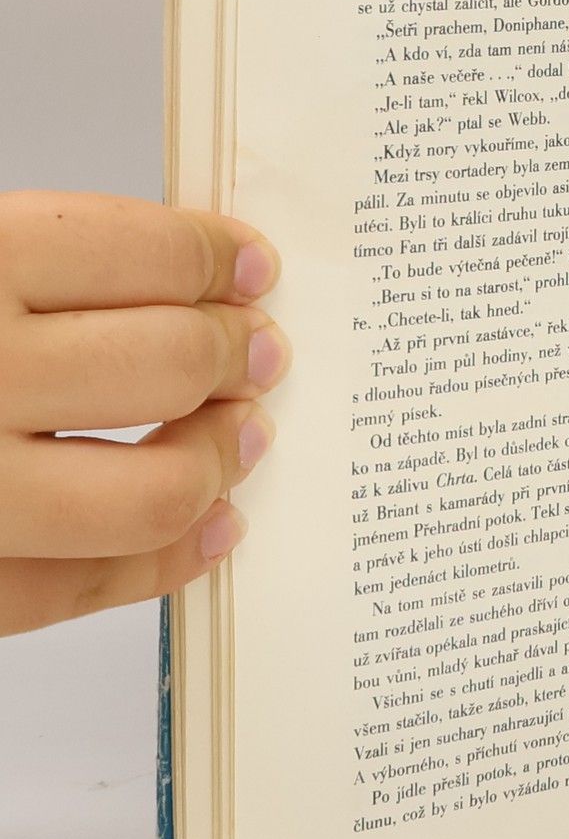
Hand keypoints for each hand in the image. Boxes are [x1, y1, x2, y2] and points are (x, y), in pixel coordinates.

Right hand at [0, 191, 288, 636]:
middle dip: (234, 355)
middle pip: (164, 363)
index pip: (135, 251)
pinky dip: (165, 560)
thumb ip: (36, 270)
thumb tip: (187, 276)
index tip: (251, 268)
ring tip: (246, 434)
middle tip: (262, 352)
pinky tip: (213, 527)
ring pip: (150, 493)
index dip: (213, 258)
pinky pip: (82, 587)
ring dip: (216, 461)